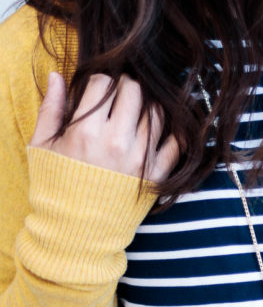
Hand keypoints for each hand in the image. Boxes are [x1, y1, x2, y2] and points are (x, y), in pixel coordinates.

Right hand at [30, 72, 179, 182]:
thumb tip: (57, 75)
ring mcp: (139, 159)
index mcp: (86, 131)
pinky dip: (172, 133)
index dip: (100, 82)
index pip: (103, 83)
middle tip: (121, 96)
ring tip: (137, 113)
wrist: (76, 231)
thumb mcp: (42, 147)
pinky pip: (175, 144)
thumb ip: (51, 109)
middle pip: (134, 92)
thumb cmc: (56, 187)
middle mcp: (116, 142)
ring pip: (156, 112)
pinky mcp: (156, 176)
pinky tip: (159, 131)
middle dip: (126, 87)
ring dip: (148, 106)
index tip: (98, 91)